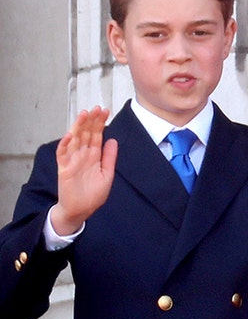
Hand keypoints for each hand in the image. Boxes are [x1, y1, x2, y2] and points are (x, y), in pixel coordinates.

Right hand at [52, 106, 117, 234]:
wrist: (81, 211)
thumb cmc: (93, 194)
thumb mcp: (107, 174)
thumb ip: (109, 157)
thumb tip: (113, 140)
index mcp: (93, 156)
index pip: (96, 135)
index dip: (100, 123)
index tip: (105, 111)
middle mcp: (82, 155)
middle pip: (86, 134)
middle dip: (91, 121)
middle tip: (97, 108)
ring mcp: (72, 161)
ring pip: (74, 140)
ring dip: (78, 127)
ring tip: (84, 114)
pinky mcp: (64, 169)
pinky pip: (62, 155)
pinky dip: (64, 144)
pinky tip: (69, 135)